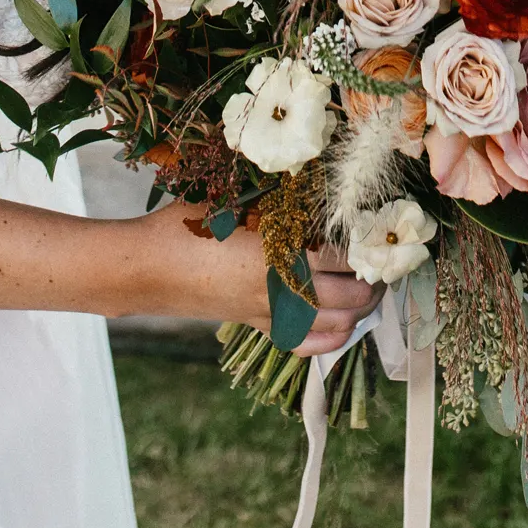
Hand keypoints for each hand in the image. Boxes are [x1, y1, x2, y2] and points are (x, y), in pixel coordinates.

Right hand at [126, 204, 381, 352]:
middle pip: (351, 296)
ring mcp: (269, 313)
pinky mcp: (254, 325)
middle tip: (382, 262)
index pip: (345, 255)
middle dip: (373, 282)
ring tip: (368, 290)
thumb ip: (275, 199)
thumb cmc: (186, 224)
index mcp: (280, 252)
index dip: (369, 246)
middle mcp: (282, 289)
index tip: (381, 233)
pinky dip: (329, 338)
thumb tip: (315, 185)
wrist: (145, 267)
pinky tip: (339, 324)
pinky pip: (304, 343)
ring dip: (358, 311)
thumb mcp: (233, 202)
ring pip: (334, 325)